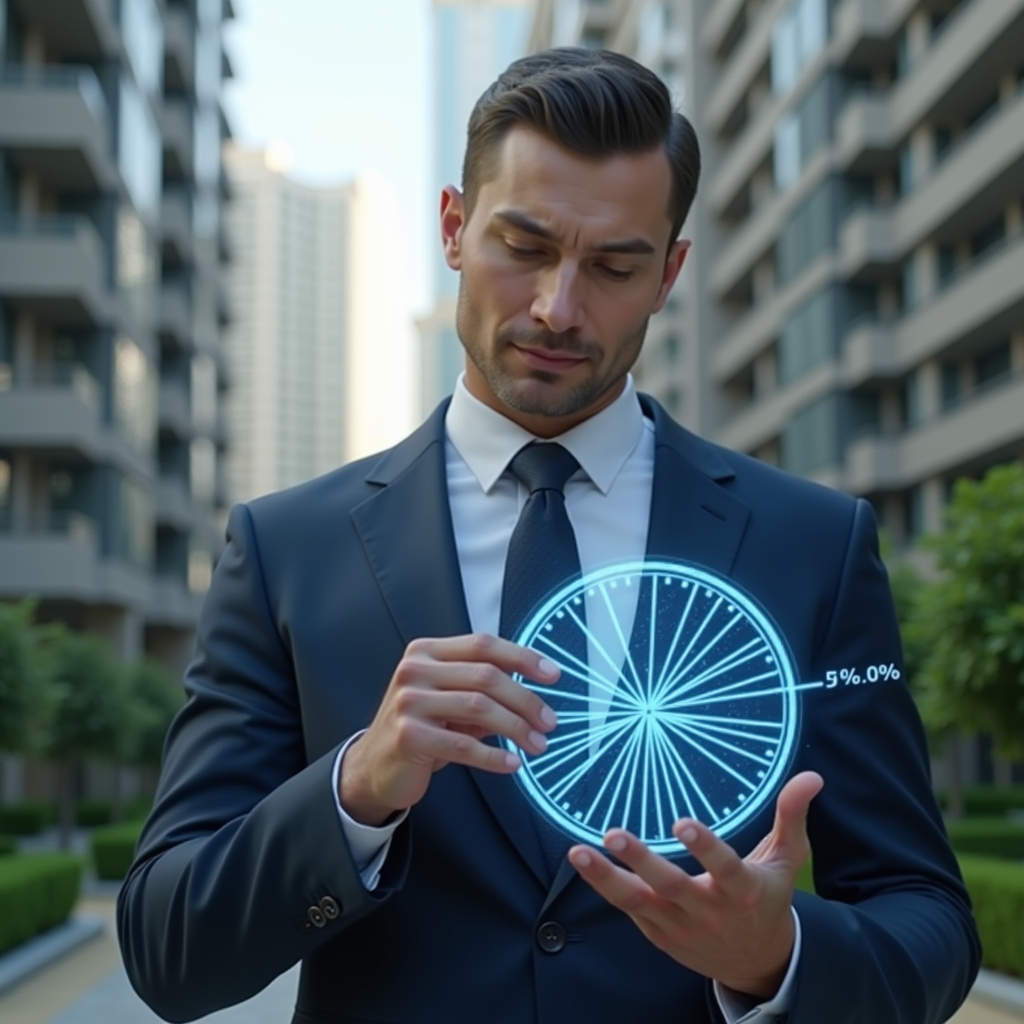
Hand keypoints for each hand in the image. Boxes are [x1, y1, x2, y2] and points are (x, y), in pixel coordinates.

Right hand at [341, 634, 559, 825]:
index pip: (483, 644)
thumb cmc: (420, 728)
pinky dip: (494, 756)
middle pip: (486, 676)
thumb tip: (533, 693)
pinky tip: (512, 763)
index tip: (552, 674)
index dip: (522, 657)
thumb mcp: (448, 700)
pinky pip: (462, 745)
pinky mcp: (408, 736)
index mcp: (426, 652)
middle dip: (526, 700)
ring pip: (479, 708)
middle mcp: (415, 670)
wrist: (373, 766)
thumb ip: (482, 689)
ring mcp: (409, 702)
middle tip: (549, 721)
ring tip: (537, 744)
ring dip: (517, 728)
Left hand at [569, 771, 823, 997]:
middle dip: (641, 861)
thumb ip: (791, 816)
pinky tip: (583, 862)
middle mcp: (708, 910)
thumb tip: (811, 776)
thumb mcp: (785, 860)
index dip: (704, 847)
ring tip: (578, 852)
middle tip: (613, 834)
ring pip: (638, 902)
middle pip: (669, 886)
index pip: (722, 866)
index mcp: (741, 889)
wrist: (757, 963)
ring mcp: (679, 926)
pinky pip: (629, 911)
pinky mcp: (659, 935)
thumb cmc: (767, 898)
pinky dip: (606, 888)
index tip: (682, 822)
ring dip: (606, 877)